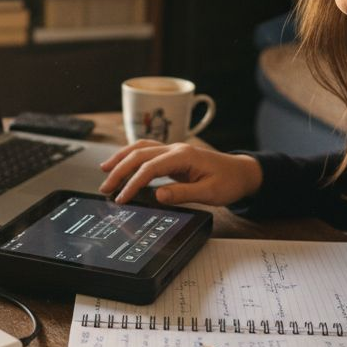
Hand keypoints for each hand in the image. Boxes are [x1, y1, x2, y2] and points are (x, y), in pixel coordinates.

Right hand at [98, 140, 263, 205]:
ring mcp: (174, 150)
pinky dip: (131, 156)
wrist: (241, 173)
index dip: (133, 183)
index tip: (121, 198)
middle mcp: (176, 149)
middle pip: (139, 154)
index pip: (150, 168)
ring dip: (121, 158)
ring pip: (141, 148)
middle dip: (119, 170)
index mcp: (184, 156)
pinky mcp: (173, 156)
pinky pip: (147, 152)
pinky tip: (122, 164)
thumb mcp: (210, 193)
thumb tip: (158, 195)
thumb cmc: (228, 182)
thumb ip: (183, 194)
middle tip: (105, 187)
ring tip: (105, 171)